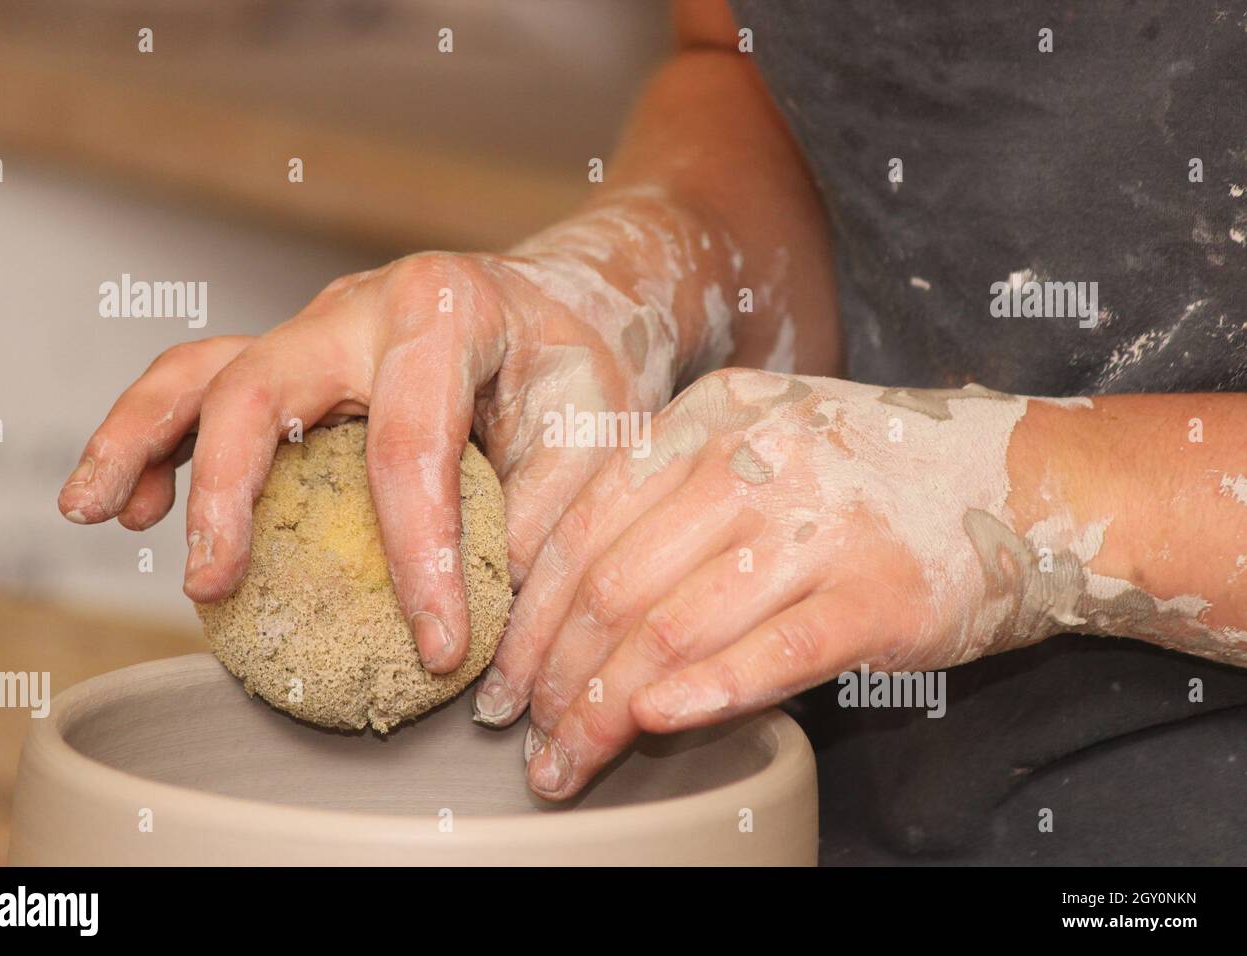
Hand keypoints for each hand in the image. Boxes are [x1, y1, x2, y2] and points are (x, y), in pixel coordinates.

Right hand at [58, 191, 736, 671]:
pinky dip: (163, 443)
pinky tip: (136, 506)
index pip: (412, 446)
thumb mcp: (594, 431)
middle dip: (228, 491)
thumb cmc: (580, 363)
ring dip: (138, 441)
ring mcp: (318, 327)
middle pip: (262, 385)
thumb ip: (546, 525)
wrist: (571, 295)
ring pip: (204, 369)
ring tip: (96, 513)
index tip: (436, 648)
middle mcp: (364, 306)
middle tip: (212, 585)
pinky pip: (208, 389)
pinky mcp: (297, 359)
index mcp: (445, 310)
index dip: (419, 558)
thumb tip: (497, 651)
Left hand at [487, 368, 1081, 798]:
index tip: (503, 673)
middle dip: (554, 674)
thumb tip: (566, 599)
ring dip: (605, 708)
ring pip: (675, 627)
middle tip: (525, 733)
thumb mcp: (761, 441)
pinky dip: (705, 694)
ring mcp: (823, 524)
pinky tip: (653, 724)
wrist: (1023, 481)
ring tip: (570, 759)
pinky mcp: (880, 594)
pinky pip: (772, 651)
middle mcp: (758, 459)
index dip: (528, 610)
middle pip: (614, 582)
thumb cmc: (870, 475)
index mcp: (711, 416)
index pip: (583, 520)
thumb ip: (670, 494)